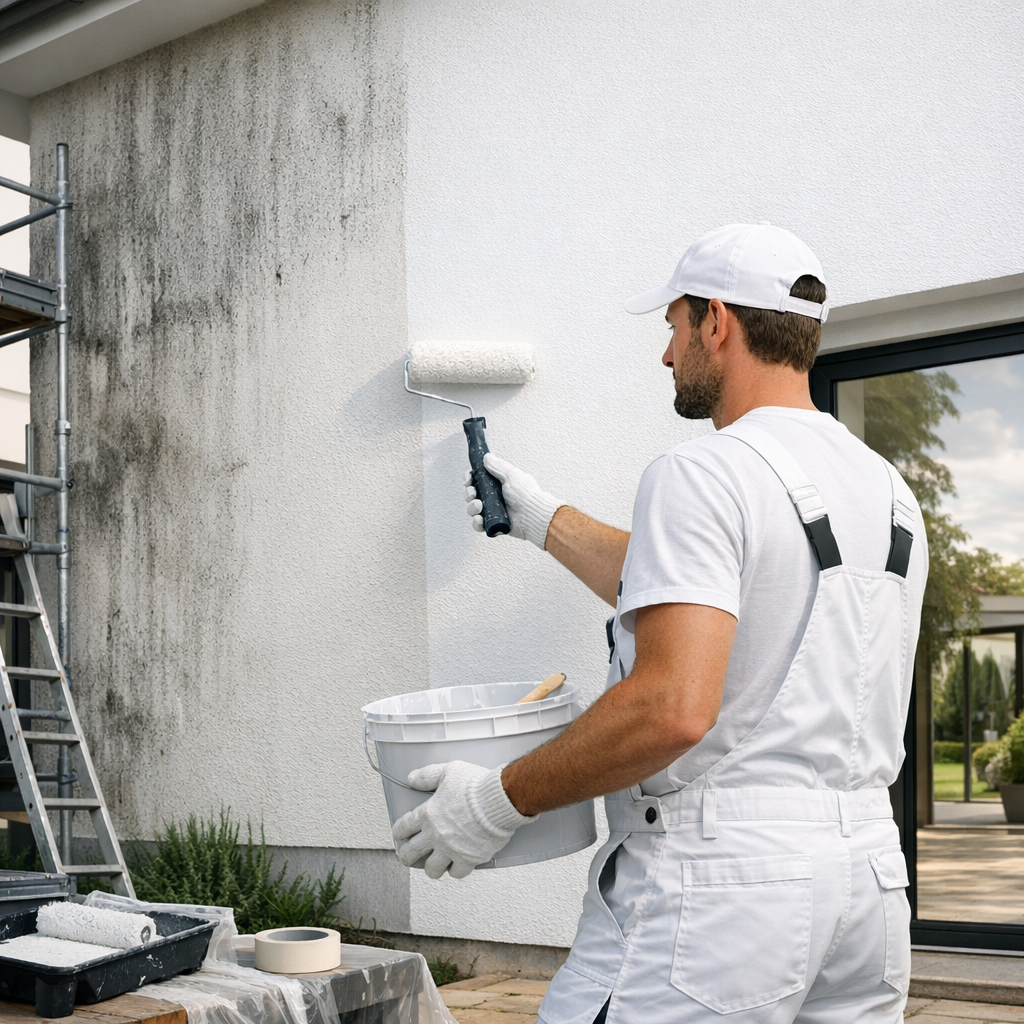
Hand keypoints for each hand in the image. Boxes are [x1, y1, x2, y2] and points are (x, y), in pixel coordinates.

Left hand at [392, 761, 535, 878]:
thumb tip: (411, 779)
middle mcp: (436, 835)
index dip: (399, 831)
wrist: (498, 801)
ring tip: (432, 867)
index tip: (398, 835)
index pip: (405, 826)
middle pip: (412, 852)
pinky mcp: (468, 859)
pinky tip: (456, 866)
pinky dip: (456, 870)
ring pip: (433, 868)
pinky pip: (457, 873)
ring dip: (431, 868)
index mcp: (428, 814)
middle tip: (407, 857)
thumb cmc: (476, 785)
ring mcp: (451, 849)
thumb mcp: (449, 771)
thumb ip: (428, 775)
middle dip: (406, 856)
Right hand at [465, 453, 562, 548]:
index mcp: (497, 484)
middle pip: (472, 495)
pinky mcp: (493, 524)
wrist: (533, 514)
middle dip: (469, 493)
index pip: (477, 480)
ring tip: (479, 506)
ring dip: (471, 507)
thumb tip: (487, 457)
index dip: (470, 479)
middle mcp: (494, 497)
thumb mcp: (511, 475)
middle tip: (473, 493)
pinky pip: (479, 525)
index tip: (468, 479)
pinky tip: (480, 519)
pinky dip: (476, 523)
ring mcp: (493, 511)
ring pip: (473, 510)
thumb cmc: (526, 495)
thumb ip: (498, 466)